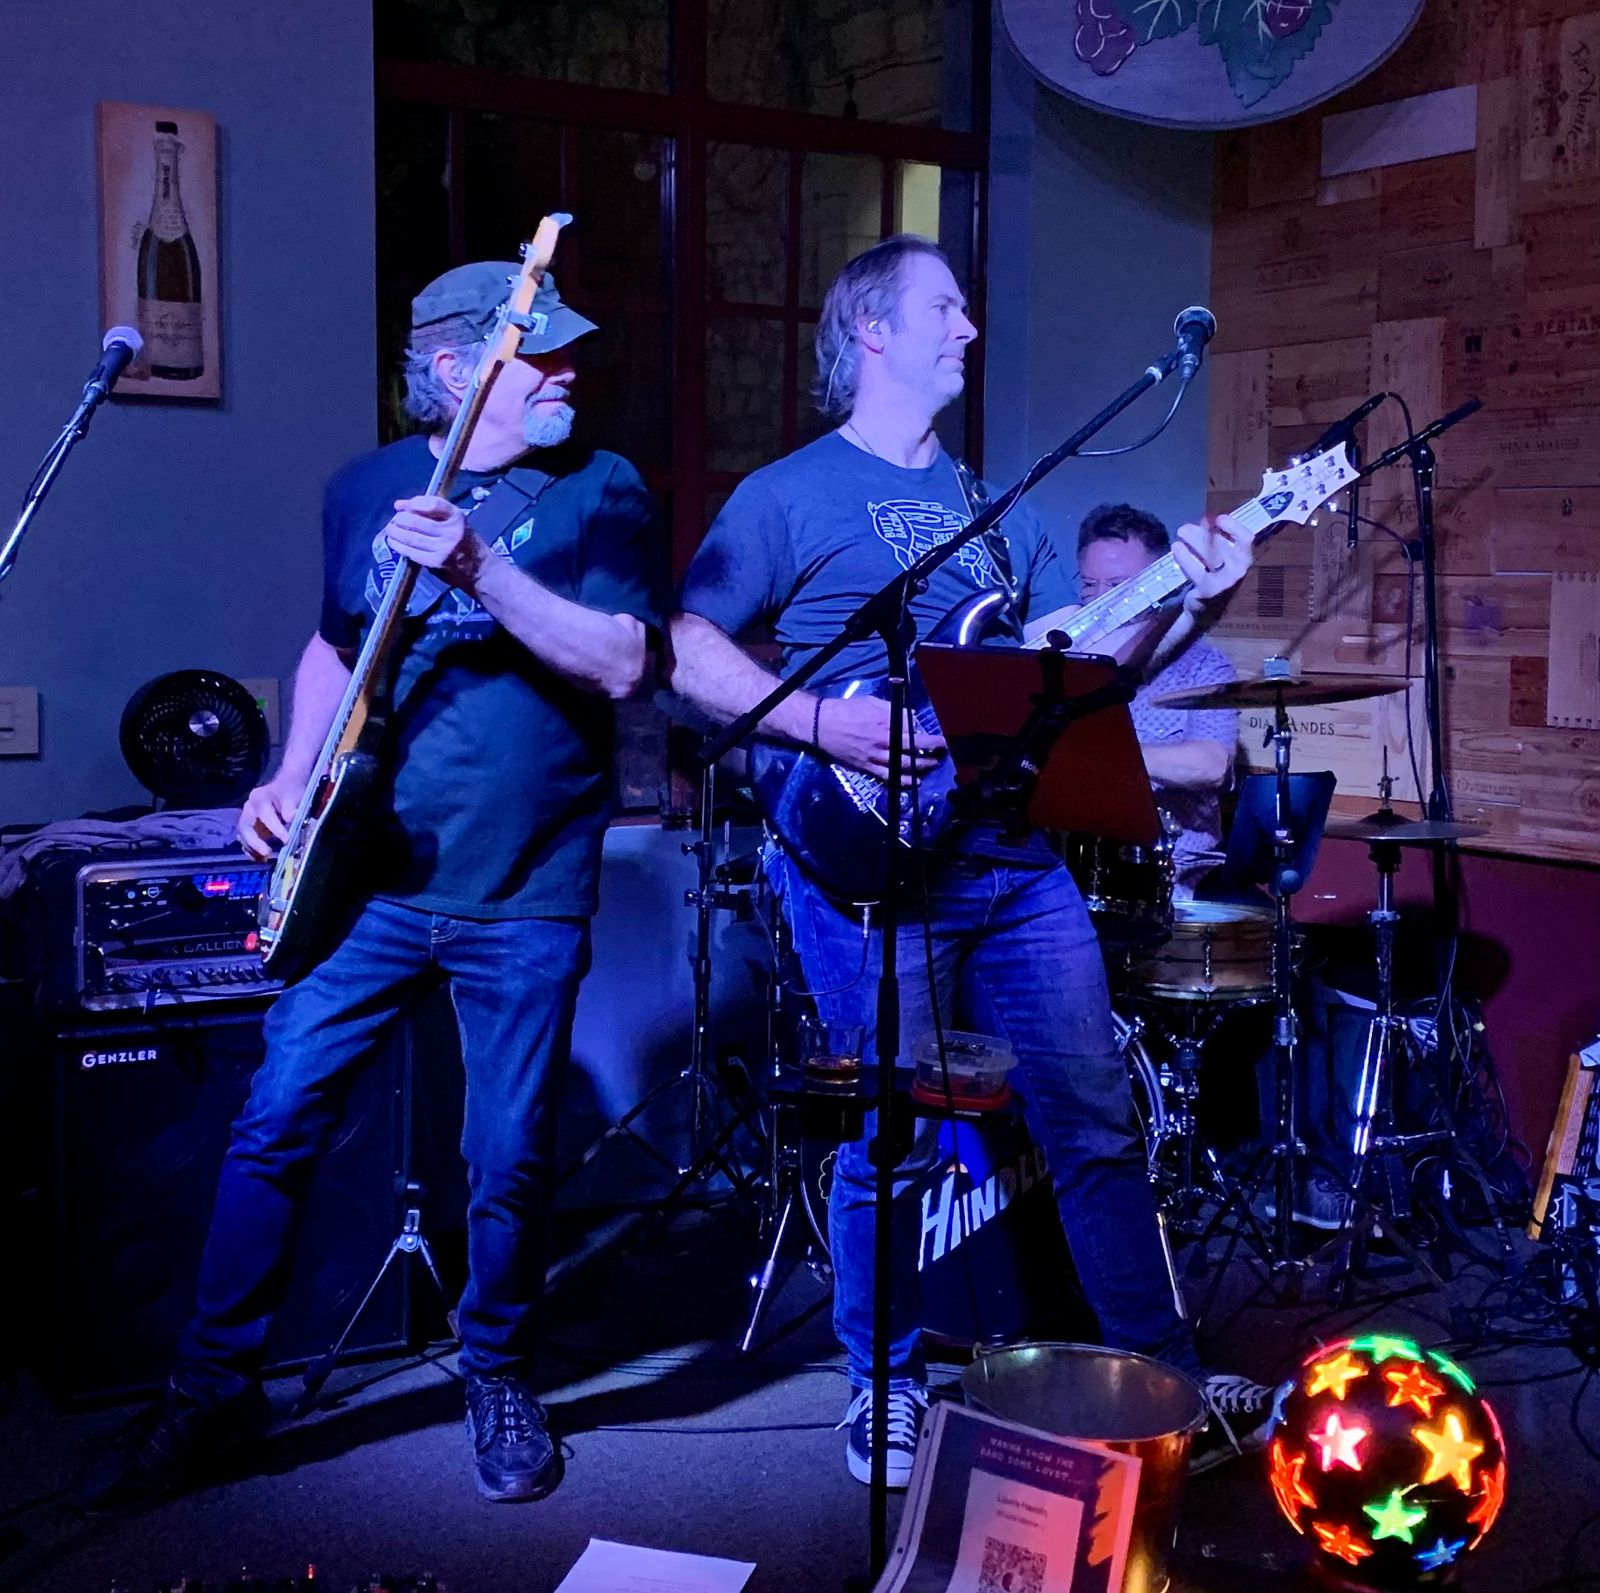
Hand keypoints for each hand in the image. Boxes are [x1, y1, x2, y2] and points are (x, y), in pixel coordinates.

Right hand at [237, 769, 307, 859]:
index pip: (264, 815)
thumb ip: (291, 806)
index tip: (287, 840)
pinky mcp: (250, 828)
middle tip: (267, 853)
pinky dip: (251, 850)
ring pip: (243, 836)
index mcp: (259, 797)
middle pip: (245, 827)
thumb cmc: (290, 790)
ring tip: (264, 859)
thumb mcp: (294, 794)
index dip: (275, 828)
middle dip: (255, 842)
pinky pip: (246, 840)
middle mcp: (249, 808)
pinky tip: (260, 859)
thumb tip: (291, 818)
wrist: (286, 786)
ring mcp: (247, 818)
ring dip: (251, 849)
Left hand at [383, 495, 485, 588]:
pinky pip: (412, 553)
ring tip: (390, 531)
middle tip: (394, 521)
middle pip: (416, 521)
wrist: (480, 570)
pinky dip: (399, 547)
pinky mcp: (436, 563)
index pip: (433, 504)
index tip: (402, 507)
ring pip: (411, 538)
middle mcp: (451, 531)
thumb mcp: (454, 522)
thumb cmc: (466, 542)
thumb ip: (430, 512)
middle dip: (399, 520)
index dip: (413, 503)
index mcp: (457, 517)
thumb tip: (399, 505)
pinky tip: (395, 544)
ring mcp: (443, 548)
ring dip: (395, 533)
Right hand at [813, 695, 946, 781]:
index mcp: (885, 721)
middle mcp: (883, 740)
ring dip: (921, 766)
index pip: (914, 729)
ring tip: (931, 764)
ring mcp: (875, 756)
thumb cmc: (846, 710)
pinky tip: (914, 782)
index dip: (930, 735)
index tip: (942, 737)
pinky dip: (903, 780)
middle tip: (942, 752)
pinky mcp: (867, 767)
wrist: (821, 725)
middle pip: (914, 748)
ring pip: (904, 764)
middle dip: (931, 751)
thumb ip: (892, 709)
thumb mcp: (871, 702)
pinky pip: (888, 777)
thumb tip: (910, 717)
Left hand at [1173, 512, 1250, 610]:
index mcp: (1245, 558)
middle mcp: (1239, 570)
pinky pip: (1197, 570)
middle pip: (1221, 545)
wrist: (1204, 608)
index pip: (1246, 539)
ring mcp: (1226, 582)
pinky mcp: (1210, 590)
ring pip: (1210, 556)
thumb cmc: (1213, 576)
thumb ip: (1214, 538)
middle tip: (1184, 528)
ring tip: (1180, 534)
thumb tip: (1206, 519)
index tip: (1218, 519)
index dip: (1233, 526)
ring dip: (1193, 541)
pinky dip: (1185, 557)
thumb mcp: (1217, 555)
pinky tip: (1176, 548)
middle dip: (1202, 533)